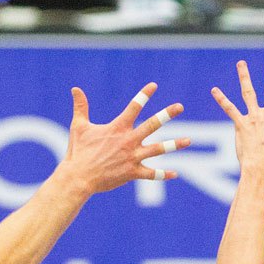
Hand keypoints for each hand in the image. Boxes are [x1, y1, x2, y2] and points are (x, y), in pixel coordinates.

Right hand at [57, 82, 189, 193]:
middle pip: (152, 125)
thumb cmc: (78, 152)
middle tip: (180, 106)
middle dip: (167, 114)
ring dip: (174, 145)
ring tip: (188, 140)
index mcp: (117, 128)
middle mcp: (128, 140)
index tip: (154, 86)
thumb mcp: (79, 127)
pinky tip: (175, 174)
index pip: (134, 107)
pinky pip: (152, 174)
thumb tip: (75, 89)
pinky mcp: (132, 173)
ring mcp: (132, 157)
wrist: (79, 177)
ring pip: (158, 149)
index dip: (144, 95)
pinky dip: (163, 174)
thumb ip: (80, 107)